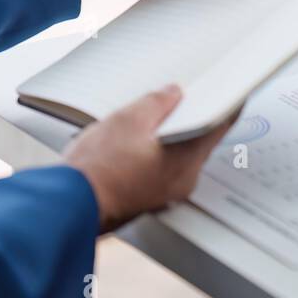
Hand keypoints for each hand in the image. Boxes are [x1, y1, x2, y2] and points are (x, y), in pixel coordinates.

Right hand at [63, 86, 235, 231]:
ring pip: (177, 155)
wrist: (67, 206)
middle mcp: (183, 181)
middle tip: (181, 99)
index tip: (231, 91)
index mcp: (187, 161)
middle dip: (191, 119)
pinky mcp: (146, 198)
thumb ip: (158, 102)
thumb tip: (173, 94)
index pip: (220, 126)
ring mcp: (165, 193)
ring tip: (148, 118)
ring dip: (169, 137)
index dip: (226, 104)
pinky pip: (160, 169)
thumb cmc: (96, 171)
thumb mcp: (129, 120)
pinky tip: (134, 143)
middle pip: (199, 141)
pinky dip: (154, 154)